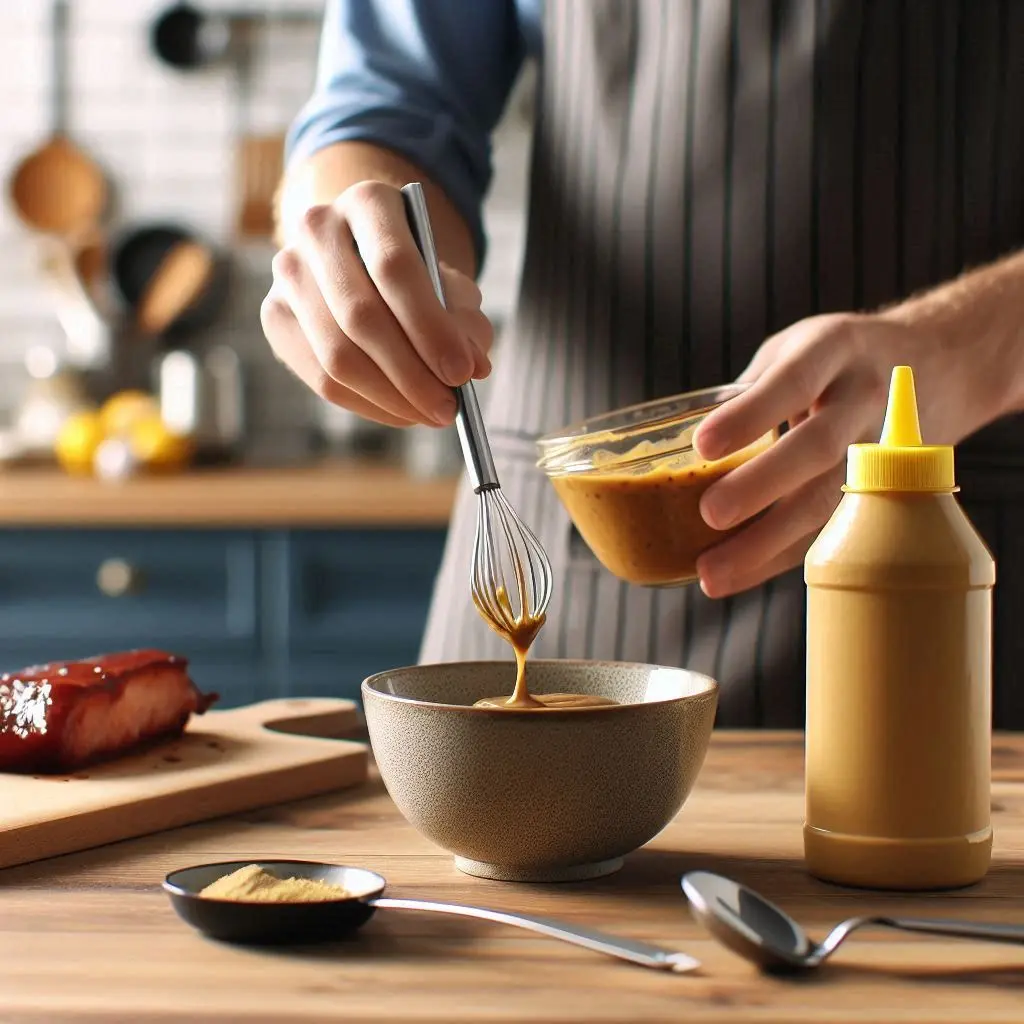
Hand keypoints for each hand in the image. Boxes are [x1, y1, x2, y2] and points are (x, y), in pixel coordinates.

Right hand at [261, 181, 492, 427]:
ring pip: (337, 355)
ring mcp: (287, 272)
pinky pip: (320, 378)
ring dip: (391, 397)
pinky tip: (401, 412)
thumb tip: (473, 367)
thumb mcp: (451, 287)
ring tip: (430, 414)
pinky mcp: (274, 316)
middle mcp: (318, 228)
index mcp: (369, 203)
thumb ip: (466, 323)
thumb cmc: (417, 278)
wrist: (363, 261)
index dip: (431, 327)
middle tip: (449, 408)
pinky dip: (368, 405)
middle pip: (361, 316)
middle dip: (412, 373)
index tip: (462, 373)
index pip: (396, 267)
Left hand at [690, 312, 980, 598]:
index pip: (792, 382)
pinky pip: (832, 529)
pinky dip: (780, 557)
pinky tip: (737, 576)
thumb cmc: (836, 362)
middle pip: (817, 448)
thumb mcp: (796, 350)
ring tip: (711, 573)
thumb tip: (681, 450)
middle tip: (709, 514)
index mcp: (833, 349)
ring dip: (766, 542)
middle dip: (761, 485)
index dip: (749, 415)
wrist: (937, 365)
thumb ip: (747, 392)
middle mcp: (864, 397)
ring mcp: (881, 447)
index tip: (703, 445)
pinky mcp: (884, 490)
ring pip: (828, 501)